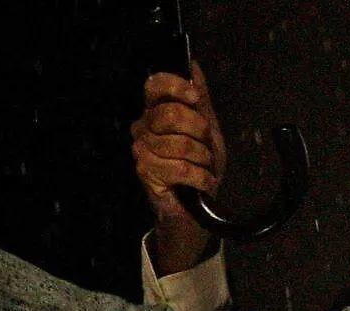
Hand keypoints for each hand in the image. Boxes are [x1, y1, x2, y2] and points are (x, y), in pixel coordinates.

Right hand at [131, 61, 224, 273]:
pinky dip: (200, 176)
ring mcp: (141, 150)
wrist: (197, 205)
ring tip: (204, 167)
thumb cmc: (200, 165)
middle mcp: (143, 127)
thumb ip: (200, 99)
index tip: (195, 98)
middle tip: (206, 145)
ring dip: (202, 158)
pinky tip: (203, 181)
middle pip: (169, 115)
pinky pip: (180, 168)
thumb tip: (193, 66)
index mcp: (156, 111)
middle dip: (199, 130)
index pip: (154, 85)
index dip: (176, 86)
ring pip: (179, 144)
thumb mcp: (207, 129)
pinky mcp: (145, 172)